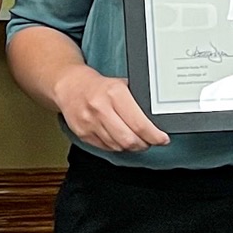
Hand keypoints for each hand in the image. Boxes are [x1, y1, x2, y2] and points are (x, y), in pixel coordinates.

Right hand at [50, 64, 168, 153]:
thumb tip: (155, 118)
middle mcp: (101, 108)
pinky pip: (106, 148)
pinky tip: (120, 139)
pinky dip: (117, 146)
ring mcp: (90, 123)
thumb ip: (136, 100)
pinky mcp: (83, 134)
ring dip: (131, 147)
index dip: (154, 136)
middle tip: (150, 141)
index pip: (139, 123)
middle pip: (129, 140)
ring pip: (118, 147)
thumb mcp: (120, 84)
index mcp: (114, 93)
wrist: (69, 85)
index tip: (162, 139)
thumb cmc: (98, 86)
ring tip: (136, 140)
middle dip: (144, 144)